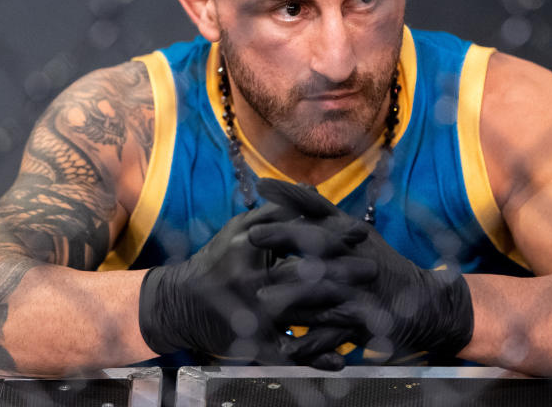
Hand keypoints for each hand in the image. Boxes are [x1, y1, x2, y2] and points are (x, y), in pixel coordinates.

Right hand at [138, 201, 372, 368]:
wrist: (178, 305)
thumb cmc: (217, 261)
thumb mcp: (240, 229)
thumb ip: (277, 210)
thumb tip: (314, 191)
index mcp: (249, 247)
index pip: (298, 236)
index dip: (332, 233)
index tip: (362, 231)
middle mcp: (250, 281)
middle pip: (304, 275)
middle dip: (343, 273)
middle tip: (374, 269)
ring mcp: (251, 315)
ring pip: (302, 314)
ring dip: (339, 314)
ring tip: (371, 313)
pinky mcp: (252, 345)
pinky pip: (289, 353)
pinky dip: (315, 358)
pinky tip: (341, 360)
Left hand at [252, 178, 473, 360]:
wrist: (423, 304)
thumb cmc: (376, 263)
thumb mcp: (351, 232)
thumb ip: (317, 210)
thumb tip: (284, 185)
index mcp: (349, 234)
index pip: (318, 208)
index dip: (290, 196)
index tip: (260, 185)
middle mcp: (354, 256)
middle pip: (318, 242)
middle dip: (284, 237)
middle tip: (251, 235)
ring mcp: (359, 290)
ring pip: (323, 290)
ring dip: (292, 294)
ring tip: (262, 297)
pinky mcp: (363, 322)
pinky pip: (333, 334)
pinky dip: (311, 344)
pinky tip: (287, 350)